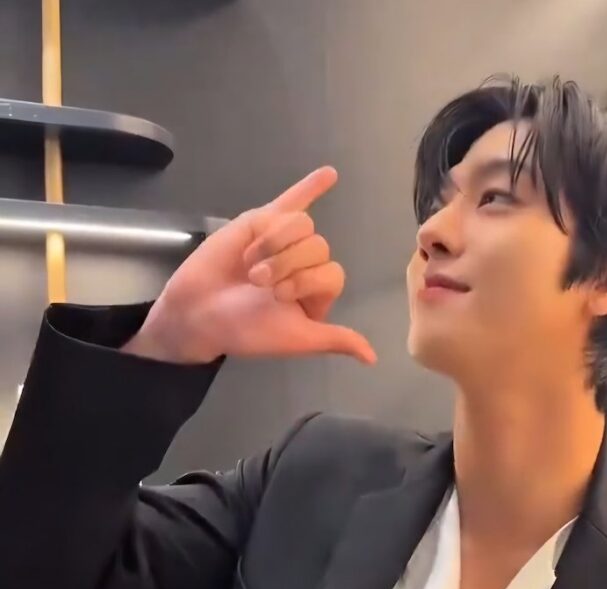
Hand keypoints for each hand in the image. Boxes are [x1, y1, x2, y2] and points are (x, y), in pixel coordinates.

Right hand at [125, 167, 375, 365]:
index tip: (278, 297)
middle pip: (318, 247)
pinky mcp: (262, 221)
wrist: (198, 312)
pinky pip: (293, 200)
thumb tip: (372, 358)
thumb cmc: (246, 329)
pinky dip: (311, 186)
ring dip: (274, 244)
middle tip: (257, 283)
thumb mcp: (296, 339)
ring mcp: (285, 241)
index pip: (332, 273)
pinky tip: (330, 174)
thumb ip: (335, 340)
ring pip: (300, 224)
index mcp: (315, 294)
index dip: (307, 281)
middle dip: (286, 265)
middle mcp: (305, 266)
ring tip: (250, 264)